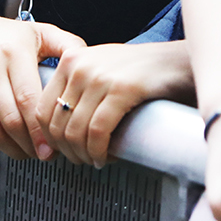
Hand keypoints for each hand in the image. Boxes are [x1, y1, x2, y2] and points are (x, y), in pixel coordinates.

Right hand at [0, 0, 85, 161]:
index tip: (52, 147)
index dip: (41, 130)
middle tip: (43, 154)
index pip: (29, 100)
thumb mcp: (37, 31)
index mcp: (13, 51)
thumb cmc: (1, 34)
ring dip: (12, 149)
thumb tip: (90, 62)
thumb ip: (66, 44)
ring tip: (27, 151)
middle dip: (30, 145)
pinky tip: (5, 142)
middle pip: (11, 120)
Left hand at [37, 41, 194, 166]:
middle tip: (81, 161)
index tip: (61, 153)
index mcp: (70, 59)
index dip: (48, 139)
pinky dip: (99, 151)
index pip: (42, 109)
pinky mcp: (122, 89)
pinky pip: (98, 131)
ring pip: (75, 131)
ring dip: (83, 155)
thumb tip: (58, 127)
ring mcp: (100, 76)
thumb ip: (78, 88)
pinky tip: (106, 157)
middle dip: (66, 151)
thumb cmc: (142, 70)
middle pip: (56, 123)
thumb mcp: (100, 68)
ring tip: (95, 161)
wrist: (178, 60)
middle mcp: (80, 65)